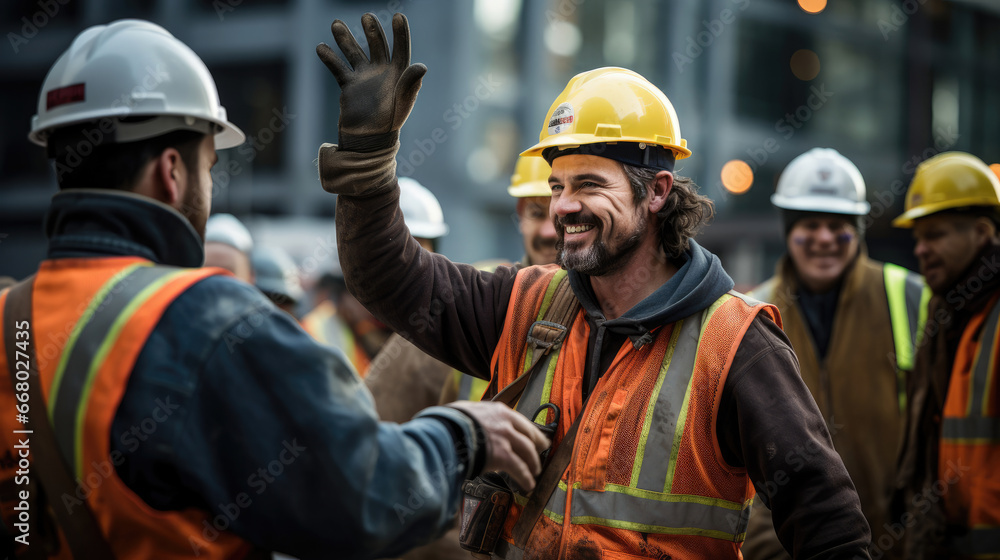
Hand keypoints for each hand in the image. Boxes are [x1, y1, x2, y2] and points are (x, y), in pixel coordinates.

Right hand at [316, 12, 425, 149]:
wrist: (369, 140)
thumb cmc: (390, 122)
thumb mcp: (403, 102)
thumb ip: (410, 83)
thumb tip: (422, 66)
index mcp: (399, 74)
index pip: (401, 49)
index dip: (400, 33)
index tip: (399, 17)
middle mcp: (382, 72)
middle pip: (377, 46)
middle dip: (372, 31)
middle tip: (367, 17)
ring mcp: (364, 77)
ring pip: (355, 53)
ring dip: (346, 39)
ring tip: (336, 24)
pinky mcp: (349, 86)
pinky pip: (339, 69)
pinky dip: (330, 58)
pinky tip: (320, 47)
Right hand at [447, 401, 549, 492]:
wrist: (445, 433)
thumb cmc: (449, 423)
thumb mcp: (464, 411)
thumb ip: (475, 416)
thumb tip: (470, 420)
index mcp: (497, 411)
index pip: (519, 421)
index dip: (528, 430)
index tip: (533, 435)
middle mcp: (505, 423)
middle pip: (529, 435)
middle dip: (537, 444)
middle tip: (541, 450)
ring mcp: (505, 439)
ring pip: (527, 452)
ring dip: (533, 463)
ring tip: (535, 471)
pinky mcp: (503, 456)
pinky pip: (519, 469)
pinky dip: (526, 477)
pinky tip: (528, 484)